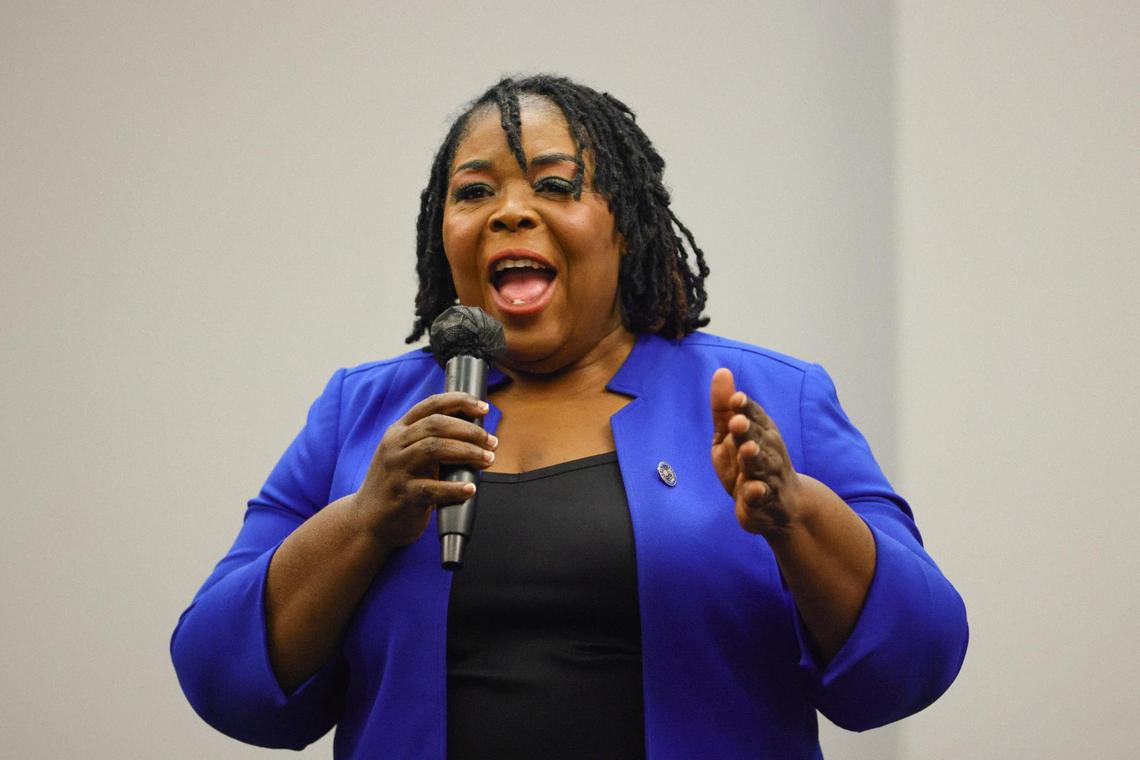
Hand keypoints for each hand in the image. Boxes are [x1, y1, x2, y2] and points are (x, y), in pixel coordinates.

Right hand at [355, 392, 495, 548]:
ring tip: (487, 460)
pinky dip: (454, 489)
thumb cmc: (397, 484)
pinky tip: (469, 489)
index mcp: (398, 430)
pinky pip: (432, 489)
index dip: (460, 401)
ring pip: (434, 449)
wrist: (366, 520)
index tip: (483, 407)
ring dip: (467, 452)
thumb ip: (430, 440)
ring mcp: (397, 469)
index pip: (431, 405)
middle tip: (491, 442)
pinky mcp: (403, 495)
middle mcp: (395, 445)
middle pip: (436, 425)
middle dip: (470, 430)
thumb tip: (473, 430)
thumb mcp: (406, 453)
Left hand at [710, 368, 806, 536]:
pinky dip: (756, 494)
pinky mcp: (763, 503)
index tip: (736, 397)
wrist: (784, 508)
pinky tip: (751, 489)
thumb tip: (721, 370)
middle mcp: (768, 452)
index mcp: (761, 433)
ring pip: (760, 467)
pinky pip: (760, 498)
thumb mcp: (732, 435)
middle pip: (757, 439)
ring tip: (747, 448)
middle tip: (737, 421)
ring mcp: (767, 478)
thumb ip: (724, 407)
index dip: (746, 408)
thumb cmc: (753, 463)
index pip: (754, 417)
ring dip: (754, 457)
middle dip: (748, 430)